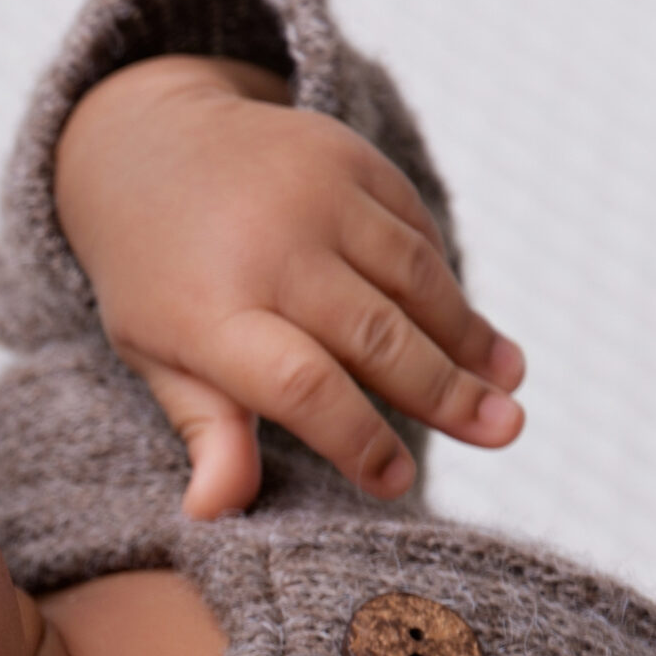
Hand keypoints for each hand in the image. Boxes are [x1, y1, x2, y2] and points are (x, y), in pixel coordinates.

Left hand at [56, 56, 527, 517]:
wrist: (146, 142)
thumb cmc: (155, 276)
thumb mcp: (156, 353)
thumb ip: (205, 427)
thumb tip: (215, 513)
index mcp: (209, 313)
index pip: (299, 385)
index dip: (356, 438)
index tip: (397, 484)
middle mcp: (267, 249)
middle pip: (374, 335)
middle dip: (445, 391)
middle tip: (503, 431)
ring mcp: (313, 195)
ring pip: (411, 278)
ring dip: (467, 336)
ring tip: (509, 385)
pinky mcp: (347, 157)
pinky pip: (413, 229)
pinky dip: (444, 282)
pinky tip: (468, 329)